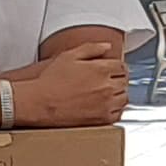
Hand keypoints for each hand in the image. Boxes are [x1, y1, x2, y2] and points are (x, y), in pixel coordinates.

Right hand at [2, 42, 128, 125]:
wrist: (40, 103)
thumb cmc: (50, 81)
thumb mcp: (69, 56)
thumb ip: (91, 48)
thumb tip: (106, 46)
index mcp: (101, 69)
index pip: (122, 66)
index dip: (117, 67)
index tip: (112, 70)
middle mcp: (106, 86)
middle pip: (125, 81)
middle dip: (118, 80)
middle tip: (108, 81)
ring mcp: (105, 104)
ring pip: (124, 98)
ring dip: (119, 94)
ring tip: (107, 94)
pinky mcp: (101, 119)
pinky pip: (118, 114)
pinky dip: (115, 109)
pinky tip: (106, 106)